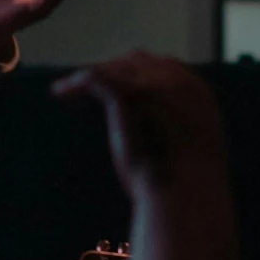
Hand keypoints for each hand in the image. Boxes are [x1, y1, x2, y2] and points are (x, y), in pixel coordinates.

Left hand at [52, 52, 226, 199]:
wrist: (184, 197)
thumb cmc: (186, 188)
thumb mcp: (190, 153)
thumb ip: (176, 135)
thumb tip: (161, 143)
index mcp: (198, 94)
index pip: (164, 69)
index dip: (137, 75)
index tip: (118, 87)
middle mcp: (179, 81)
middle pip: (137, 62)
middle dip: (112, 70)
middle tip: (89, 85)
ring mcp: (155, 84)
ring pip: (113, 69)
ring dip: (89, 77)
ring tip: (65, 91)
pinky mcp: (129, 93)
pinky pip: (95, 77)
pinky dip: (77, 83)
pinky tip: (61, 92)